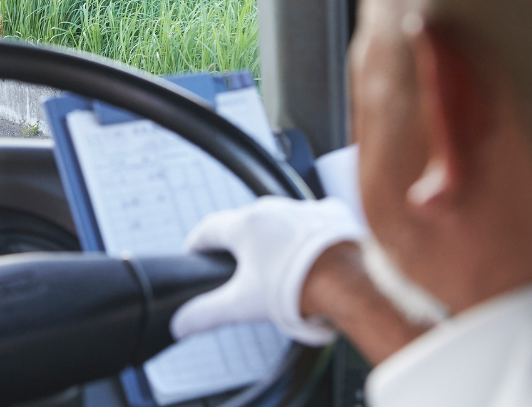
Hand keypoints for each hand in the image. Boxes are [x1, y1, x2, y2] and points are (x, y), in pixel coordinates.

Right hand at [170, 196, 366, 344]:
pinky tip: (310, 256)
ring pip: (279, 221)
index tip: (195, 254)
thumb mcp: (243, 305)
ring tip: (279, 268)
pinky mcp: (332, 215)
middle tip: (241, 272)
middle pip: (244, 225)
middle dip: (239, 246)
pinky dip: (307, 235)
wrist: (350, 281)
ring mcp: (303, 209)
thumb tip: (181, 323)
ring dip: (274, 239)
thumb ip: (207, 314)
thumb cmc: (299, 289)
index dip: (197, 244)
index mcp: (245, 224)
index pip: (208, 228)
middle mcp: (273, 209)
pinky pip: (312, 221)